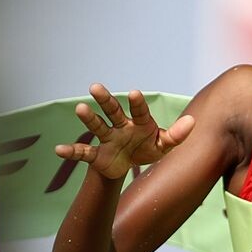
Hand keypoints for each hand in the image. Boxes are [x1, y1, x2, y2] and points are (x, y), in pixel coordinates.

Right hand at [53, 84, 194, 180]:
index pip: (139, 111)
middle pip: (113, 111)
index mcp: (140, 123)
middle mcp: (121, 126)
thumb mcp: (163, 146)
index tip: (133, 93)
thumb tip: (193, 121)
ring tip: (79, 108)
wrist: (127, 164)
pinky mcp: (97, 154)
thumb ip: (176, 135)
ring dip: (89, 118)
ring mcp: (108, 139)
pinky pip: (83, 153)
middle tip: (95, 87)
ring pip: (98, 126)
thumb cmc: (146, 148)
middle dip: (105, 100)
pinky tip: (58, 150)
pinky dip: (71, 151)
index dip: (137, 104)